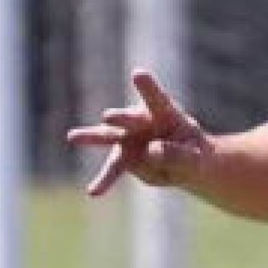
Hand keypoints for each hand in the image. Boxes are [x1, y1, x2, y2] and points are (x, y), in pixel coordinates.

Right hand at [65, 69, 213, 196]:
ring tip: (72, 137)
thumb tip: (151, 151)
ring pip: (110, 137)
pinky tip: (93, 192)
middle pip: (130, 118)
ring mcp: (130, 139)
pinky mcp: (125, 158)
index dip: (148, 87)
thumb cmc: (193, 153)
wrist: (185, 164)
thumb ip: (178, 154)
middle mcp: (143, 122)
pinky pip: (113, 170)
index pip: (157, 99)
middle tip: (108, 116)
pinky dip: (105, 181)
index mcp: (166, 114)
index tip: (138, 74)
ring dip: (93, 137)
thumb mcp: (195, 157)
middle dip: (121, 118)